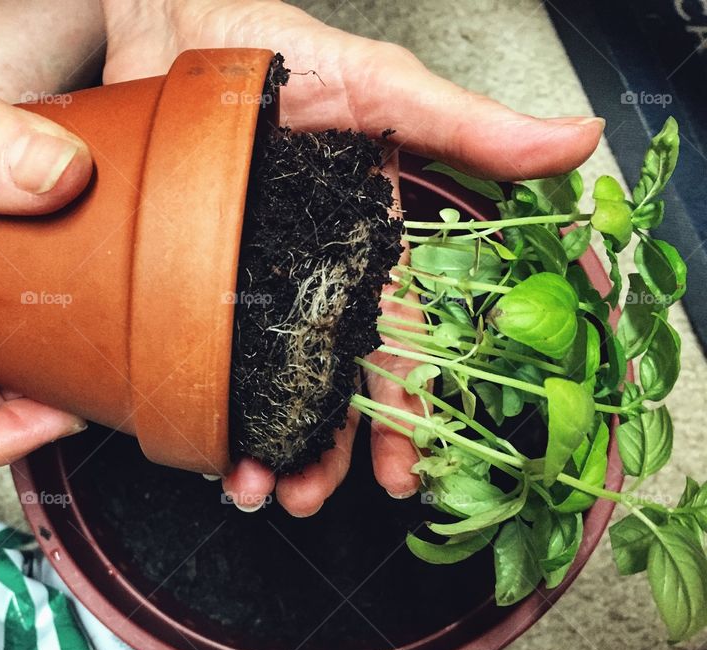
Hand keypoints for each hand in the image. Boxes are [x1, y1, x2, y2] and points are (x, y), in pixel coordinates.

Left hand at [100, 0, 603, 513]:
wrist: (175, 22)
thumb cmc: (282, 48)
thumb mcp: (381, 88)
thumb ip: (467, 127)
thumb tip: (577, 142)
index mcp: (364, 248)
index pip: (395, 345)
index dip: (402, 414)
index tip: (399, 476)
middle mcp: (309, 275)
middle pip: (326, 384)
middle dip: (322, 451)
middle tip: (303, 500)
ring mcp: (245, 279)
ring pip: (263, 382)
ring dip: (262, 443)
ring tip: (251, 487)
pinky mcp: (184, 274)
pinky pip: (195, 350)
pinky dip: (197, 400)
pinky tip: (195, 439)